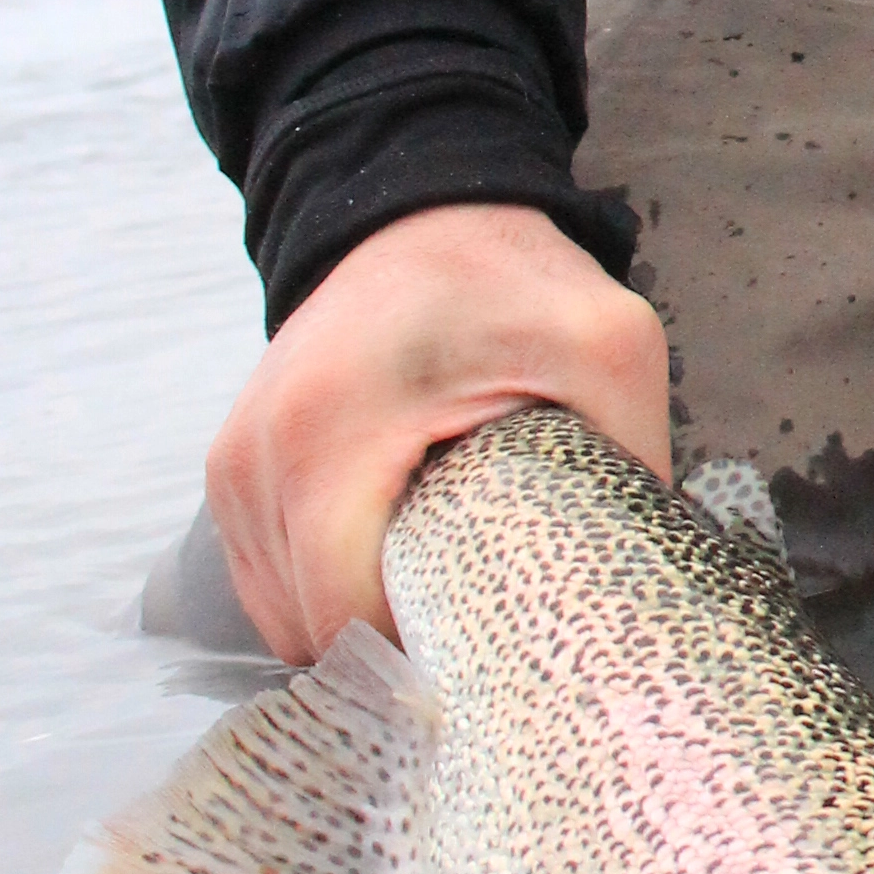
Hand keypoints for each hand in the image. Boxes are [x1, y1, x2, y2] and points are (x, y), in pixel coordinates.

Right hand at [205, 202, 671, 661]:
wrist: (424, 214)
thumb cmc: (511, 284)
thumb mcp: (607, 348)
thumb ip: (631, 460)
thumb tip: (640, 581)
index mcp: (332, 430)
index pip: (343, 614)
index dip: (418, 659)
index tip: (489, 657)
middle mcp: (258, 454)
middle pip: (307, 627)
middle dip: (392, 650)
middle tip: (479, 639)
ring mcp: (234, 464)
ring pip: (281, 612)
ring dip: (357, 626)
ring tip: (442, 601)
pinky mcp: (233, 469)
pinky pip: (268, 575)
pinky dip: (327, 593)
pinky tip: (397, 570)